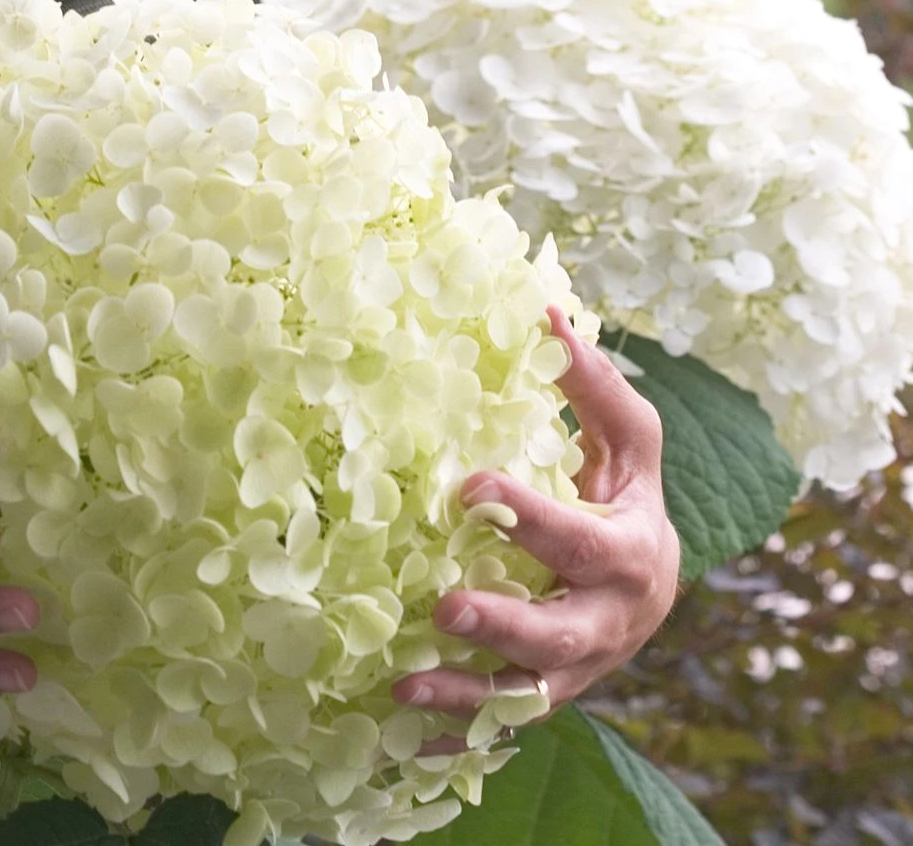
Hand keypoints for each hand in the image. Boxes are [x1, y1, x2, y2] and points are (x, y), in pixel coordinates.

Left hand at [393, 306, 679, 735]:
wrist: (648, 593)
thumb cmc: (625, 503)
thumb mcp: (628, 447)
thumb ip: (593, 387)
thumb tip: (544, 309)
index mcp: (627, 555)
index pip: (580, 539)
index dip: (531, 516)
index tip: (470, 486)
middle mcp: (606, 624)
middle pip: (561, 636)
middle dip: (504, 625)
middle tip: (443, 607)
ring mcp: (575, 672)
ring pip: (525, 696)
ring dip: (465, 696)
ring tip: (402, 688)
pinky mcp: (543, 699)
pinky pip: (501, 730)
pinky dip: (456, 740)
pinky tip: (402, 742)